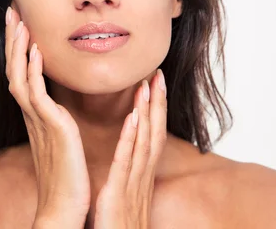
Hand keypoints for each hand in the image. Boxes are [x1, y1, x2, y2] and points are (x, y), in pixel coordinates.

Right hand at [5, 6, 90, 226]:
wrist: (63, 203)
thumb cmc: (64, 173)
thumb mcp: (59, 138)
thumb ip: (56, 118)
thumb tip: (58, 105)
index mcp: (35, 115)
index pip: (21, 73)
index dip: (19, 48)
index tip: (21, 24)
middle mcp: (31, 114)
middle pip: (15, 68)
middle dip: (14, 38)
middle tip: (13, 11)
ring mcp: (37, 119)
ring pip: (20, 75)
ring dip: (19, 47)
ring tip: (20, 21)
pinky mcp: (49, 126)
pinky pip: (36, 93)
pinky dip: (32, 70)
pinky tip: (34, 50)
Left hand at [92, 70, 167, 228]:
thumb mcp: (124, 201)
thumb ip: (126, 180)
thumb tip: (126, 161)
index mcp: (141, 178)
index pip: (151, 138)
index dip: (155, 111)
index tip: (154, 86)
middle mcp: (141, 178)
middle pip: (154, 133)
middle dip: (157, 103)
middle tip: (156, 74)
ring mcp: (133, 185)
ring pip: (145, 141)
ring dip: (148, 112)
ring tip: (147, 85)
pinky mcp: (118, 194)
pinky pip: (126, 162)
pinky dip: (131, 138)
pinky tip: (133, 118)